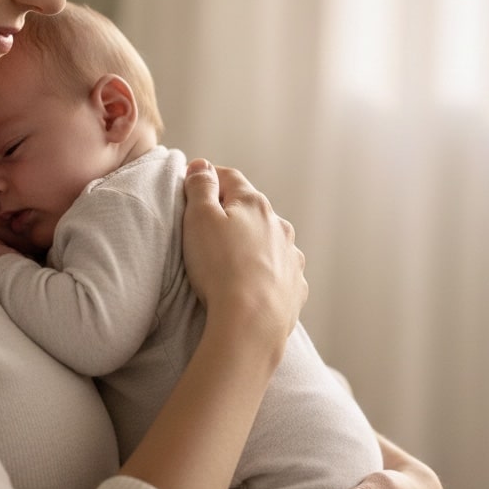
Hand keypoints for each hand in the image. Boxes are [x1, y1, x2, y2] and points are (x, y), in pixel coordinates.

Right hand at [182, 160, 306, 349]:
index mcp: (254, 205)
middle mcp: (279, 226)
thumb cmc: (220, 267)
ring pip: (269, 241)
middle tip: (207, 227)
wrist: (251, 322)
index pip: (230, 178)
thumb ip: (200, 187)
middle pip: (252, 209)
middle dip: (231, 213)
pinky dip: (267, 273)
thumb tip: (202, 165)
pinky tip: (253, 285)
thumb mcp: (199, 218)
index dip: (209, 178)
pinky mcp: (295, 287)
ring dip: (252, 243)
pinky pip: (279, 272)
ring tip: (231, 260)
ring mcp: (291, 257)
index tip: (193, 184)